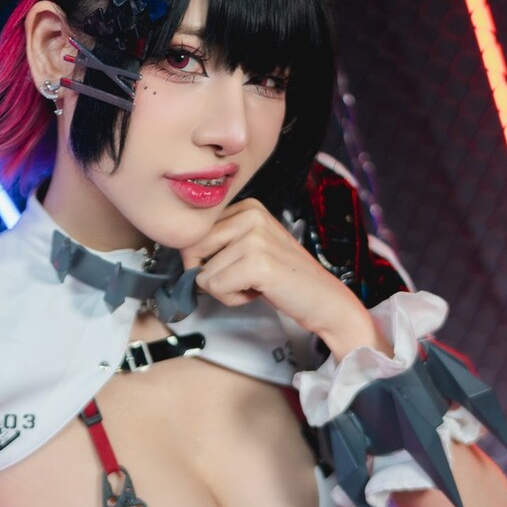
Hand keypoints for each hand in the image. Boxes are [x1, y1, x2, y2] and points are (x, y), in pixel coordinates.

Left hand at [182, 197, 384, 355]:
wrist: (323, 299)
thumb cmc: (284, 279)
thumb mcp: (251, 249)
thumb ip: (220, 244)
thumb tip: (182, 256)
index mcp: (247, 207)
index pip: (195, 234)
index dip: (206, 261)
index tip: (237, 267)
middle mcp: (251, 215)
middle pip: (191, 250)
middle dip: (210, 275)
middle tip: (244, 279)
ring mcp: (255, 237)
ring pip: (204, 274)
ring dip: (225, 290)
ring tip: (257, 285)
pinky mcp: (257, 263)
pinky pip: (216, 287)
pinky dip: (233, 299)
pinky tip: (259, 292)